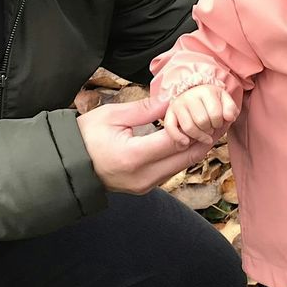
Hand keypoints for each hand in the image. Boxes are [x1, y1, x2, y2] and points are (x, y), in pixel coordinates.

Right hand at [76, 96, 213, 193]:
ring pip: (182, 165)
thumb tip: (173, 98)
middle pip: (187, 157)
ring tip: (208, 126)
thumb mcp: (112, 115)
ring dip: (196, 146)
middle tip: (219, 119)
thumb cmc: (85, 136)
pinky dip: (182, 155)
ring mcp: (145, 186)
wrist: (67, 166)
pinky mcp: (145, 188)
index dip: (197, 125)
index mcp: (133, 156)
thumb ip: (146, 109)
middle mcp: (143, 176)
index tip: (209, 111)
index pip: (177, 141)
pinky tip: (189, 138)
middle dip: (205, 137)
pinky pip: (171, 170)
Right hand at [163, 84, 238, 145]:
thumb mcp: (225, 101)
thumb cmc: (212, 101)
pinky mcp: (169, 112)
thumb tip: (229, 118)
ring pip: (189, 127)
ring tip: (204, 136)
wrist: (194, 93)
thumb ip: (231, 109)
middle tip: (211, 128)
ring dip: (199, 137)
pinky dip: (178, 138)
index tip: (218, 123)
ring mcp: (178, 104)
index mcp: (206, 91)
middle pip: (202, 122)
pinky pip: (170, 128)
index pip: (215, 115)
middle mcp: (190, 96)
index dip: (219, 123)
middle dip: (210, 130)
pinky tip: (186, 143)